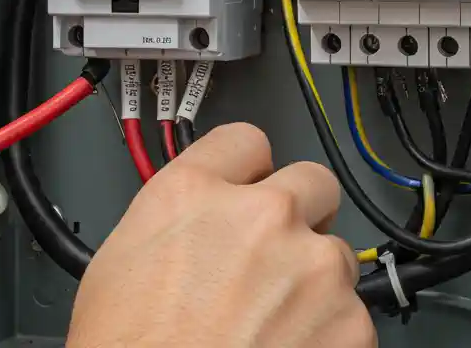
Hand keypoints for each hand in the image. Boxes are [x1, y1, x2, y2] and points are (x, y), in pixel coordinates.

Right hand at [67, 123, 374, 347]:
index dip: (247, 170)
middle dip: (299, 215)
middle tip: (272, 260)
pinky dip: (329, 336)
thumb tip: (196, 220)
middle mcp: (263, 216)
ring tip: (270, 328)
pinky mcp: (352, 323)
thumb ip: (173, 219)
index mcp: (195, 194)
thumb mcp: (117, 264)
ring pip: (337, 255)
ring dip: (314, 283)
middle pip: (312, 182)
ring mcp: (314, 268)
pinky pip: (353, 315)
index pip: (245, 141)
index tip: (250, 188)